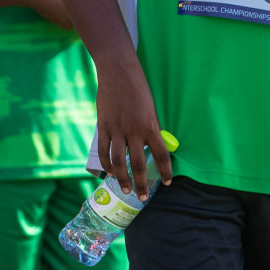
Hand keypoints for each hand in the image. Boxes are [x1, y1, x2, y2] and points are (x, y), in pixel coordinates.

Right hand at [94, 56, 171, 200]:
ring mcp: (117, 130)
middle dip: (141, 184)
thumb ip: (150, 128)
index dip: (165, 171)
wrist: (118, 72)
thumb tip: (150, 146)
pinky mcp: (103, 127)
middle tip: (141, 197)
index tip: (166, 183)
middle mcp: (135, 131)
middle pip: (139, 164)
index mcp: (151, 125)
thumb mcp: (150, 108)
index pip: (162, 155)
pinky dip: (106, 165)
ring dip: (122, 179)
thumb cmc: (138, 88)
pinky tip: (109, 172)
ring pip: (119, 162)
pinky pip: (104, 151)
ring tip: (125, 189)